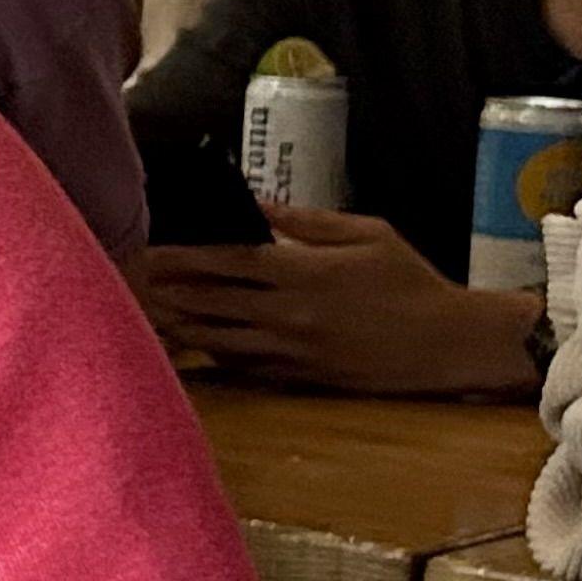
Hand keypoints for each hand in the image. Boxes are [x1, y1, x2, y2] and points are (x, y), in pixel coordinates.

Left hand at [140, 206, 536, 396]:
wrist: (452, 344)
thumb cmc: (413, 282)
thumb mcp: (368, 234)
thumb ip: (306, 221)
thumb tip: (258, 203)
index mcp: (303, 271)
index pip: (226, 259)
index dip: (183, 254)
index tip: (150, 248)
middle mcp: (288, 312)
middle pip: (209, 300)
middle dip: (166, 289)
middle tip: (129, 281)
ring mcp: (291, 350)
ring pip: (216, 339)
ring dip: (177, 327)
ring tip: (143, 315)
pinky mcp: (300, 377)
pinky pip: (243, 367)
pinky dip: (212, 355)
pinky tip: (187, 348)